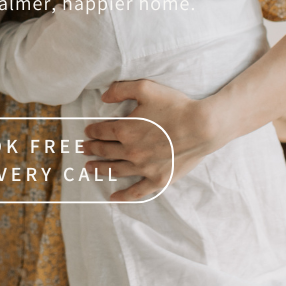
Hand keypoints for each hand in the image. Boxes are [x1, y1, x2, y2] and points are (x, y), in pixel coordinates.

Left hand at [83, 79, 216, 201]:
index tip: (87, 132)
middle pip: (105, 151)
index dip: (92, 131)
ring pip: (115, 170)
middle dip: (91, 149)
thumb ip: (121, 90)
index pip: (101, 131)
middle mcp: (130, 151)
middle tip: (83, 149)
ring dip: (100, 169)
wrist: (202, 127)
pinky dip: (123, 195)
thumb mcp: (146, 89)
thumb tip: (103, 97)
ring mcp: (144, 168)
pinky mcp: (158, 179)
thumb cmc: (176, 106)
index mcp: (125, 129)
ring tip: (89, 168)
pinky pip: (136, 191)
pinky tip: (112, 196)